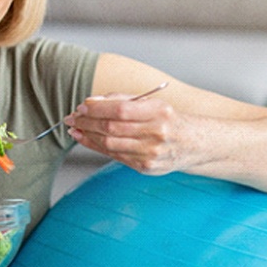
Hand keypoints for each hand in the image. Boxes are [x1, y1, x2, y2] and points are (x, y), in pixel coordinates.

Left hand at [64, 92, 182, 174]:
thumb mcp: (151, 103)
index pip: (120, 110)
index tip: (82, 107)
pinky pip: (114, 156)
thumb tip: (91, 102)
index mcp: (159, 112)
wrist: (194, 144)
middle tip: (73, 118)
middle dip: (87, 122)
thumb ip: (121, 99)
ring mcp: (152, 153)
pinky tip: (86, 139)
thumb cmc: (168, 120)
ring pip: (110, 144)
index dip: (97, 109)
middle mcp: (157, 133)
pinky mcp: (146, 167)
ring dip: (87, 136)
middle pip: (112, 128)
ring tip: (75, 129)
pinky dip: (96, 147)